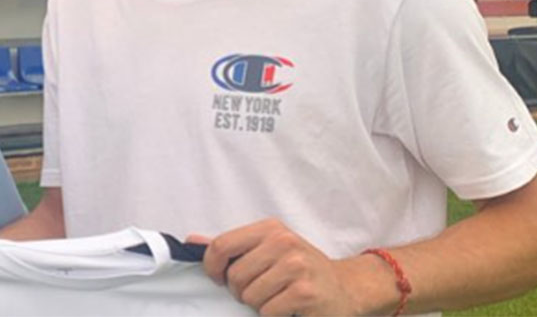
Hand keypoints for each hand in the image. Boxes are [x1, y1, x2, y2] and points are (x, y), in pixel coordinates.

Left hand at [189, 219, 357, 315]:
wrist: (344, 289)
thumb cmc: (300, 271)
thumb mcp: (267, 250)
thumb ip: (231, 247)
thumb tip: (191, 241)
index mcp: (270, 229)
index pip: (222, 245)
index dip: (212, 268)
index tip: (219, 280)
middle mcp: (284, 242)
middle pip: (234, 275)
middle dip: (241, 291)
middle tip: (261, 291)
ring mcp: (296, 266)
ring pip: (249, 296)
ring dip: (259, 305)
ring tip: (277, 298)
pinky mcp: (305, 292)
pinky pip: (267, 311)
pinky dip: (273, 315)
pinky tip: (289, 308)